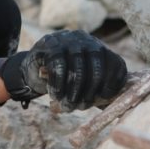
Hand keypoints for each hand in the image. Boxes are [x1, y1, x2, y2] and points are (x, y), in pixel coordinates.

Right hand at [0, 30, 128, 110]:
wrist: (34, 66)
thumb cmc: (63, 77)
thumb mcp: (82, 81)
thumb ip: (95, 88)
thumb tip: (107, 104)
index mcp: (100, 49)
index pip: (116, 62)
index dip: (114, 82)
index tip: (105, 97)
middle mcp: (87, 41)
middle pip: (97, 68)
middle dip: (90, 92)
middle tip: (82, 107)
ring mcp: (68, 41)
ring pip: (78, 69)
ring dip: (73, 92)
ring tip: (68, 106)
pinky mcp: (51, 45)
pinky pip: (58, 67)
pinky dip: (58, 85)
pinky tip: (55, 95)